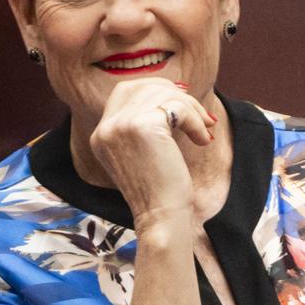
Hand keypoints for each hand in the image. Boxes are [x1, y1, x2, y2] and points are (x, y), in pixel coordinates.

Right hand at [88, 79, 216, 224]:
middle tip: (199, 116)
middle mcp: (105, 128)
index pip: (125, 90)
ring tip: (204, 131)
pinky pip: (177, 107)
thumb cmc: (160, 190)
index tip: (181, 104)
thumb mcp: (143, 152)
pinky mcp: (142, 126)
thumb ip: (145, 122)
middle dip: (175, 95)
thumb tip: (175, 89)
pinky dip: (195, 120)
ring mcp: (120, 125)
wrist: (161, 218)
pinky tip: (202, 139)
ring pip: (164, 95)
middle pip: (143, 86)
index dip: (155, 90)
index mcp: (101, 134)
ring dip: (192, 109)